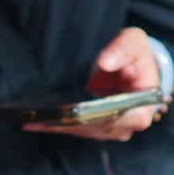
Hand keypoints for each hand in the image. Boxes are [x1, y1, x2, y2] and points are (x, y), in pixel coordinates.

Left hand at [23, 27, 160, 141]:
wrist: (133, 68)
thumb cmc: (136, 56)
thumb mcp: (134, 43)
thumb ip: (123, 49)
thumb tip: (105, 62)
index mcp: (141, 109)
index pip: (122, 119)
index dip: (99, 117)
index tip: (77, 114)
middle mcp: (124, 126)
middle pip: (95, 127)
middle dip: (70, 122)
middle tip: (43, 116)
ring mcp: (107, 130)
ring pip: (81, 131)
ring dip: (58, 126)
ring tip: (32, 119)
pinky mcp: (93, 128)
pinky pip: (73, 130)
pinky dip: (54, 126)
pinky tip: (33, 122)